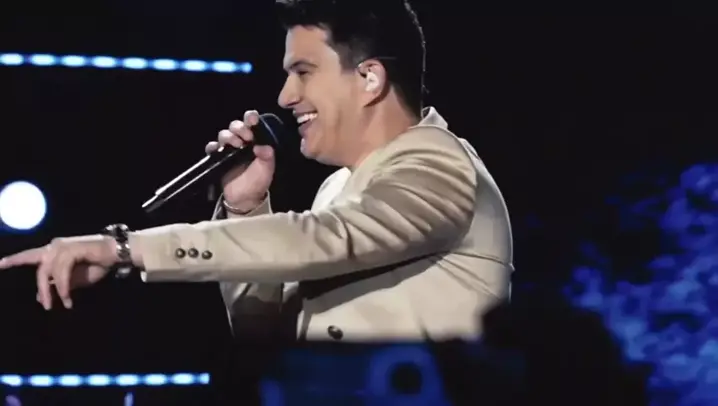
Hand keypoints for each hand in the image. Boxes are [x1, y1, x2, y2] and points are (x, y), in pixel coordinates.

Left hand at [0, 235, 116, 309]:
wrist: (116, 254)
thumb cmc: (97, 265)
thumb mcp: (74, 279)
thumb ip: (57, 285)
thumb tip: (39, 296)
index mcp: (54, 251)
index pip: (30, 255)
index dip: (15, 260)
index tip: (0, 265)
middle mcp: (55, 246)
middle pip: (39, 270)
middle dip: (42, 289)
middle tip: (45, 306)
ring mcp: (62, 246)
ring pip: (49, 272)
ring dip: (54, 290)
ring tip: (64, 302)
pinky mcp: (71, 249)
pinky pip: (61, 271)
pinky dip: (63, 285)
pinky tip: (67, 295)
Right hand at [205, 110, 274, 212]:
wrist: (244, 198)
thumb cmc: (257, 181)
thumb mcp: (267, 170)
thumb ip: (267, 158)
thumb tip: (264, 147)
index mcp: (255, 140)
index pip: (252, 124)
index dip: (251, 118)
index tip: (252, 119)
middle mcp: (241, 141)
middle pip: (236, 126)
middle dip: (239, 128)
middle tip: (246, 136)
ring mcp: (228, 149)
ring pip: (224, 134)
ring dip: (228, 136)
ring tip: (236, 144)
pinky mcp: (217, 157)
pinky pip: (211, 147)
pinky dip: (212, 146)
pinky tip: (217, 149)